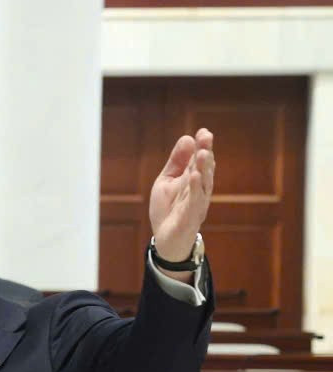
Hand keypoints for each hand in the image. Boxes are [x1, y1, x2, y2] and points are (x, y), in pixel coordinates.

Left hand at [149, 128, 214, 263]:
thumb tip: (187, 138)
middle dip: (205, 153)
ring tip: (203, 153)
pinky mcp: (190, 217)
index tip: (203, 132)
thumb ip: (176, 162)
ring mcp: (196, 203)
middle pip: (204, 169)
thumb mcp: (167, 181)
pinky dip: (195, 189)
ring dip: (204, 168)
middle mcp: (199, 189)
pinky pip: (195, 201)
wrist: (165, 239)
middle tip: (206, 136)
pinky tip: (194, 176)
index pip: (199, 159)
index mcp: (193, 179)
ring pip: (203, 184)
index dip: (202, 146)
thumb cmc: (168, 209)